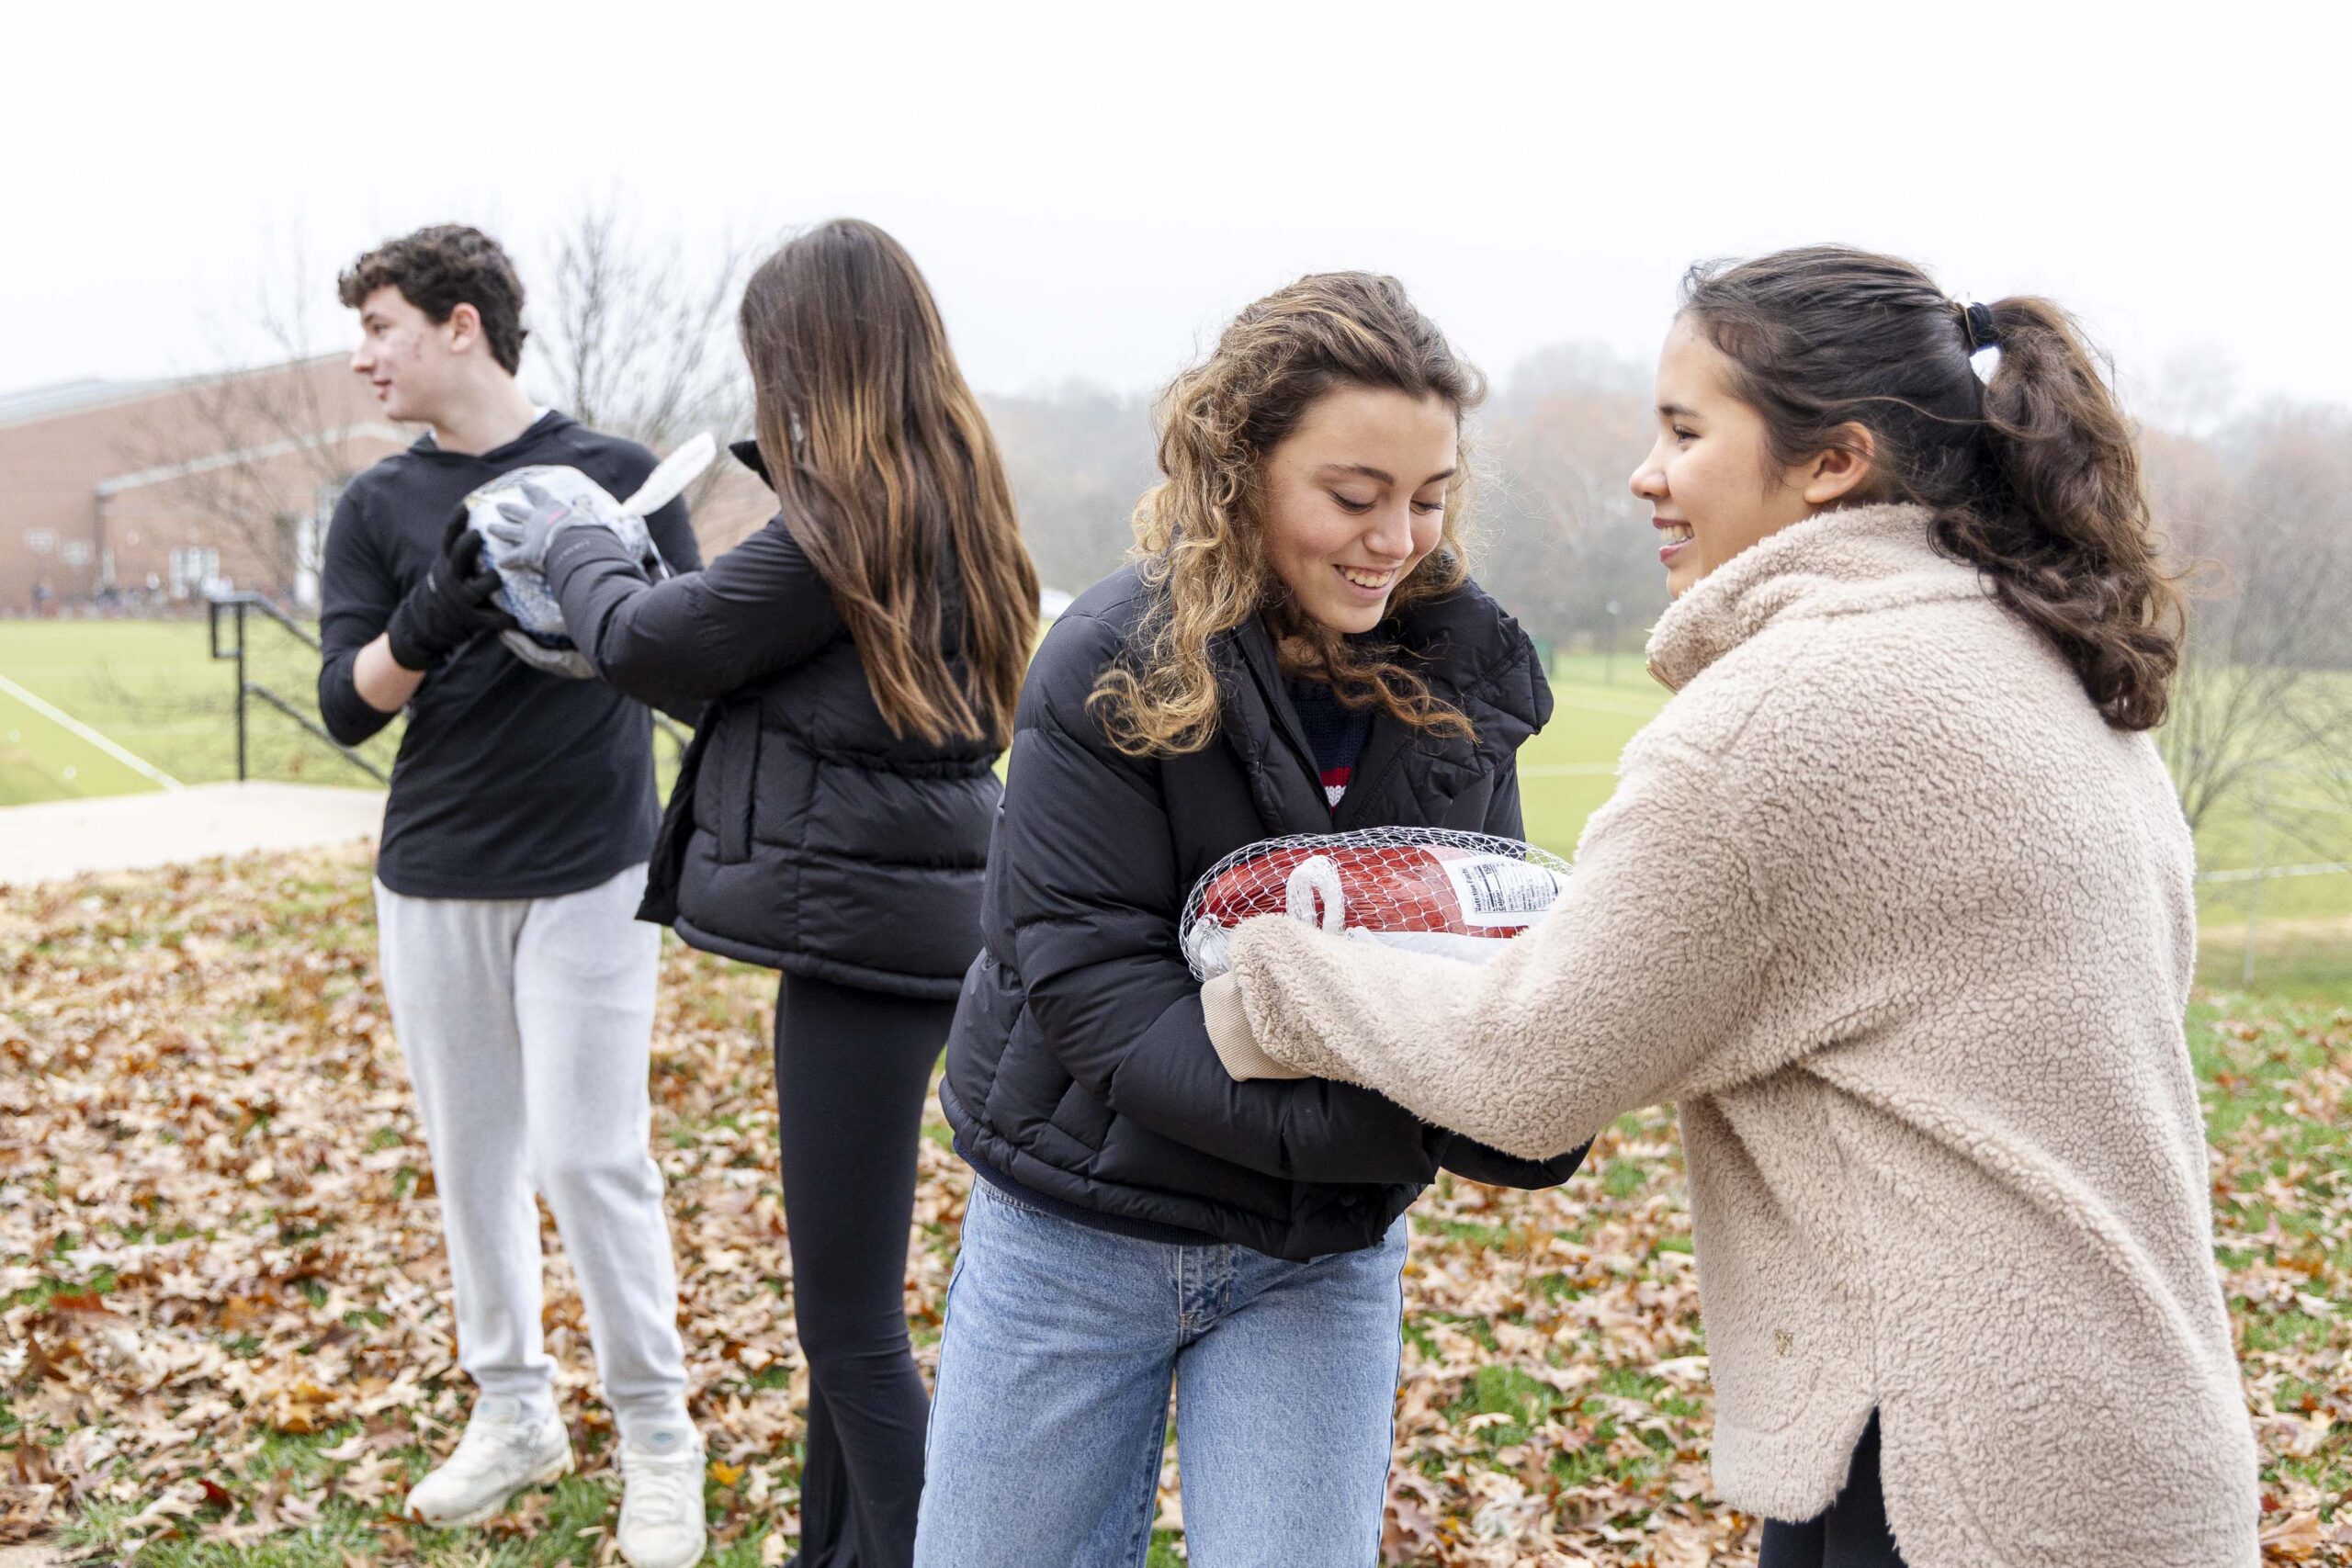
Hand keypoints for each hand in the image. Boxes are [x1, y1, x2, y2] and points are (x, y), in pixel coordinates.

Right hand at [385, 508, 516, 670]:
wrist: (433, 619)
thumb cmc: (455, 581)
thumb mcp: (453, 562)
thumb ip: (467, 546)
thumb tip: (489, 514)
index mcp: (449, 560)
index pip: (450, 537)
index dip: (456, 521)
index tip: (465, 506)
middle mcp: (452, 576)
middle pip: (458, 558)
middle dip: (467, 546)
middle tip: (478, 534)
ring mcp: (460, 597)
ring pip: (477, 588)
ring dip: (489, 581)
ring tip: (499, 576)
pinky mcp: (470, 618)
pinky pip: (489, 619)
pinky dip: (502, 619)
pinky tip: (515, 620)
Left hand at [486, 479, 617, 572]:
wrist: (574, 545)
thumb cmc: (584, 531)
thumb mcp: (586, 516)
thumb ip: (585, 510)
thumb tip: (587, 502)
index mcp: (551, 510)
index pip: (540, 496)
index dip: (533, 491)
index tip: (523, 485)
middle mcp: (536, 521)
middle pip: (519, 513)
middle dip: (509, 509)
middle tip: (499, 506)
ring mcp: (529, 536)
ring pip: (510, 532)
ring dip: (499, 530)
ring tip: (489, 528)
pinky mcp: (526, 553)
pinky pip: (513, 557)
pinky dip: (507, 560)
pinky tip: (500, 563)